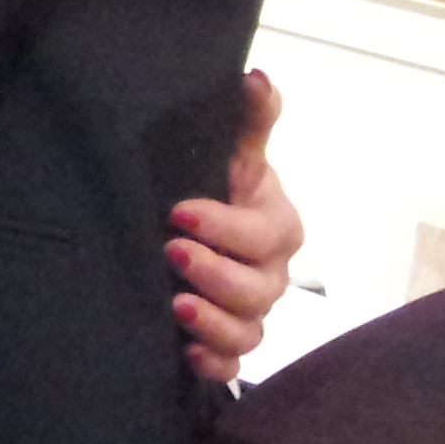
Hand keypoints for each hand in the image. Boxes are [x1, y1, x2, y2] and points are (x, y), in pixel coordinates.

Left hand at [167, 68, 302, 384]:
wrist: (188, 227)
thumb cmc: (214, 184)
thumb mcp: (228, 150)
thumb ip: (247, 119)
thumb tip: (256, 77)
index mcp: (274, 225)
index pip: (264, 233)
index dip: (227, 227)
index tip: (178, 211)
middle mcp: (269, 273)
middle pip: (260, 288)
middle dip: (217, 274)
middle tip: (170, 252)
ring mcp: (250, 311)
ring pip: (249, 331)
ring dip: (215, 322)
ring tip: (174, 305)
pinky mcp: (225, 340)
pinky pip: (232, 366)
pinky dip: (214, 364)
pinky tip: (186, 353)